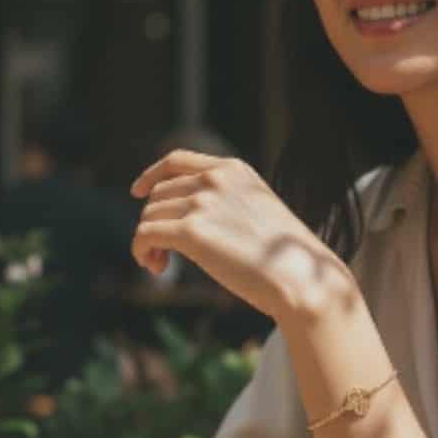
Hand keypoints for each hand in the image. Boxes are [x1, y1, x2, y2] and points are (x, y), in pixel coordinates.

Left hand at [131, 150, 345, 320]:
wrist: (300, 277)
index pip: (176, 160)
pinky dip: (142, 251)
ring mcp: (202, 202)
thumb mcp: (258, 212)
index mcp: (233, 170)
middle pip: (158, 195)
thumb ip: (226, 204)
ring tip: (160, 264)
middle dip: (155, 221)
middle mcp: (214, 180)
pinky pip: (145, 235)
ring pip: (149, 216)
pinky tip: (156, 267)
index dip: (151, 175)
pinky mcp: (191, 232)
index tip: (137, 192)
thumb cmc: (285, 257)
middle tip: (162, 253)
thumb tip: (186, 220)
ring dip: (148, 241)